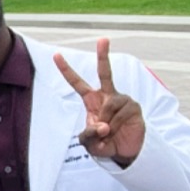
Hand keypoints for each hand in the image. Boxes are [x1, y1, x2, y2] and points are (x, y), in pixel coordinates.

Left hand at [53, 38, 144, 166]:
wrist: (123, 151)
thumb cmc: (104, 143)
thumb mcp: (89, 142)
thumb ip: (89, 134)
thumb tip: (104, 125)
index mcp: (91, 100)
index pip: (77, 83)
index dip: (66, 70)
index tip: (56, 55)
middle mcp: (107, 95)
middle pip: (104, 72)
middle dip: (103, 55)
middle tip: (103, 39)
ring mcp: (121, 99)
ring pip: (107, 107)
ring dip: (105, 125)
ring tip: (108, 134)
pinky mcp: (133, 106)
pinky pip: (119, 115)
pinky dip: (115, 127)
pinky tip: (117, 131)